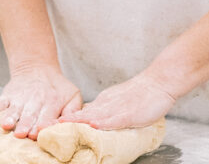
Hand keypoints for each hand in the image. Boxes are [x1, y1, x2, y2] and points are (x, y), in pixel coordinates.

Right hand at [0, 64, 81, 139]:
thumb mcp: (72, 95)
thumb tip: (73, 125)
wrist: (37, 67)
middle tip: (21, 134)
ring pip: (14, 109)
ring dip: (10, 117)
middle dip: (25, 124)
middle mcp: (35, 100)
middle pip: (30, 114)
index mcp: (52, 102)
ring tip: (6, 125)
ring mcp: (20, 98)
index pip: (47, 116)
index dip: (43, 124)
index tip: (38, 132)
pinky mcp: (8, 95)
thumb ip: (73, 111)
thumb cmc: (57, 87)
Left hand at [58, 72, 175, 129]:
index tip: (52, 124)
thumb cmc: (142, 94)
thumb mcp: (119, 102)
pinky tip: (94, 126)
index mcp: (104, 102)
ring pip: (96, 116)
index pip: (83, 112)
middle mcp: (108, 104)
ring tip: (62, 126)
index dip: (68, 118)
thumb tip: (92, 121)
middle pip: (84, 114)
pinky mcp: (130, 113)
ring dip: (79, 122)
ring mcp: (118, 108)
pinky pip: (115, 119)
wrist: (159, 82)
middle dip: (67, 121)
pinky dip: (104, 123)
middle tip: (49, 126)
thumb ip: (106, 110)